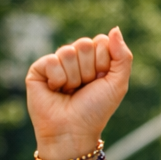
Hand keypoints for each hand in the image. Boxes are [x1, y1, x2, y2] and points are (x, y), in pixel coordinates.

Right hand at [26, 27, 132, 158]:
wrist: (73, 130)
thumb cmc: (96, 109)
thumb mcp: (118, 83)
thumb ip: (122, 56)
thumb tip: (115, 29)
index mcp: (95, 60)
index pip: (101, 41)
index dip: (104, 62)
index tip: (100, 80)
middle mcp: (75, 59)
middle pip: (84, 44)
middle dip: (89, 69)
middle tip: (84, 87)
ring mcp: (56, 63)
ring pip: (68, 52)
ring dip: (74, 77)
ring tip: (70, 91)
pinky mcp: (38, 69)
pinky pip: (51, 61)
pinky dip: (58, 79)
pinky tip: (55, 90)